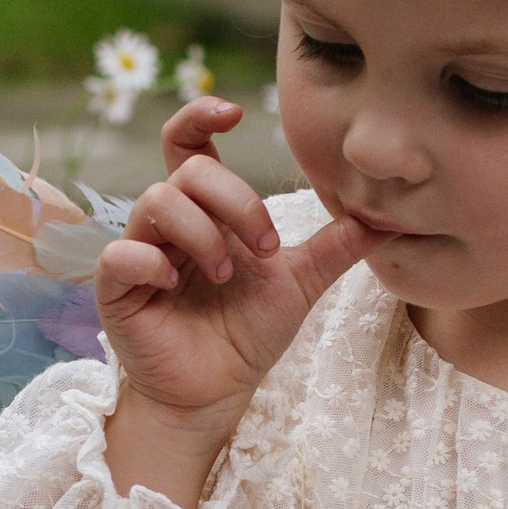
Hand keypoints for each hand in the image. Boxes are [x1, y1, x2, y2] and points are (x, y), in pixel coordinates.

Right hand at [95, 100, 369, 431]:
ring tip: (224, 275)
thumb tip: (389, 218)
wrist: (216, 393)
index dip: (200, 116)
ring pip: (154, 201)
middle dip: (234, 200)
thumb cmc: (247, 336)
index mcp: (205, 213)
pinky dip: (150, 260)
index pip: (188, 144)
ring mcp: (140, 253)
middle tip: (264, 248)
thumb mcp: (300, 284)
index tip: (235, 114)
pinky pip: (121, 253)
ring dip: (201, 233)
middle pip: (186, 171)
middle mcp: (169, 225)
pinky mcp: (117, 288)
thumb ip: (336, 247)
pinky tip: (173, 284)